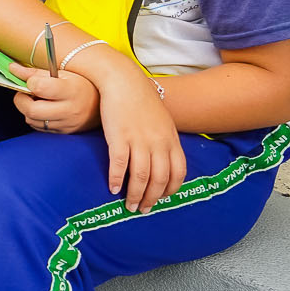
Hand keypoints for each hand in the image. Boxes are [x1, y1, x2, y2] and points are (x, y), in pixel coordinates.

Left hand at [9, 63, 100, 134]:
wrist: (105, 103)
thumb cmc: (83, 83)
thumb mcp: (64, 72)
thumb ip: (36, 72)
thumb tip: (12, 68)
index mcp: (71, 90)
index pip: (39, 87)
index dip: (30, 82)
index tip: (32, 80)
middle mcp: (70, 110)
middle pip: (31, 110)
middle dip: (21, 100)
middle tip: (25, 92)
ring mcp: (67, 124)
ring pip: (32, 120)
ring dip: (28, 109)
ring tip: (38, 100)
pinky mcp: (65, 132)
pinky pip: (40, 127)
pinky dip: (36, 118)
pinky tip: (45, 109)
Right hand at [94, 72, 185, 212]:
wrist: (123, 81)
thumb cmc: (141, 100)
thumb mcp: (162, 121)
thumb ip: (164, 140)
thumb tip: (161, 159)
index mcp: (171, 139)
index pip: (178, 172)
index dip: (170, 189)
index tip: (161, 199)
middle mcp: (158, 143)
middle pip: (159, 179)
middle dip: (152, 198)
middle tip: (144, 209)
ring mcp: (139, 140)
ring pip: (141, 176)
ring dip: (135, 195)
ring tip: (129, 205)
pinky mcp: (119, 137)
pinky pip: (119, 164)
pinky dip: (116, 179)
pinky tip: (112, 188)